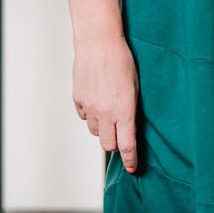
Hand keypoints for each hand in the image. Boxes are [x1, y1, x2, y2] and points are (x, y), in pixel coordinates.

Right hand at [72, 35, 138, 172]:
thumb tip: (130, 129)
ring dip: (102, 128)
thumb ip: (131, 111)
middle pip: (108, 144)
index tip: (133, 168)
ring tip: (107, 111)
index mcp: (123, 111)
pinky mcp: (78, 100)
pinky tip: (96, 100)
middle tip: (120, 135)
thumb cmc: (122, 61)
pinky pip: (84, 116)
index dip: (130, 160)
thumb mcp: (135, 88)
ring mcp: (89, 107)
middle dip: (115, 144)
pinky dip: (90, 114)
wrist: (98, 43)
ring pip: (94, 131)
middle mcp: (105, 113)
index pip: (127, 146)